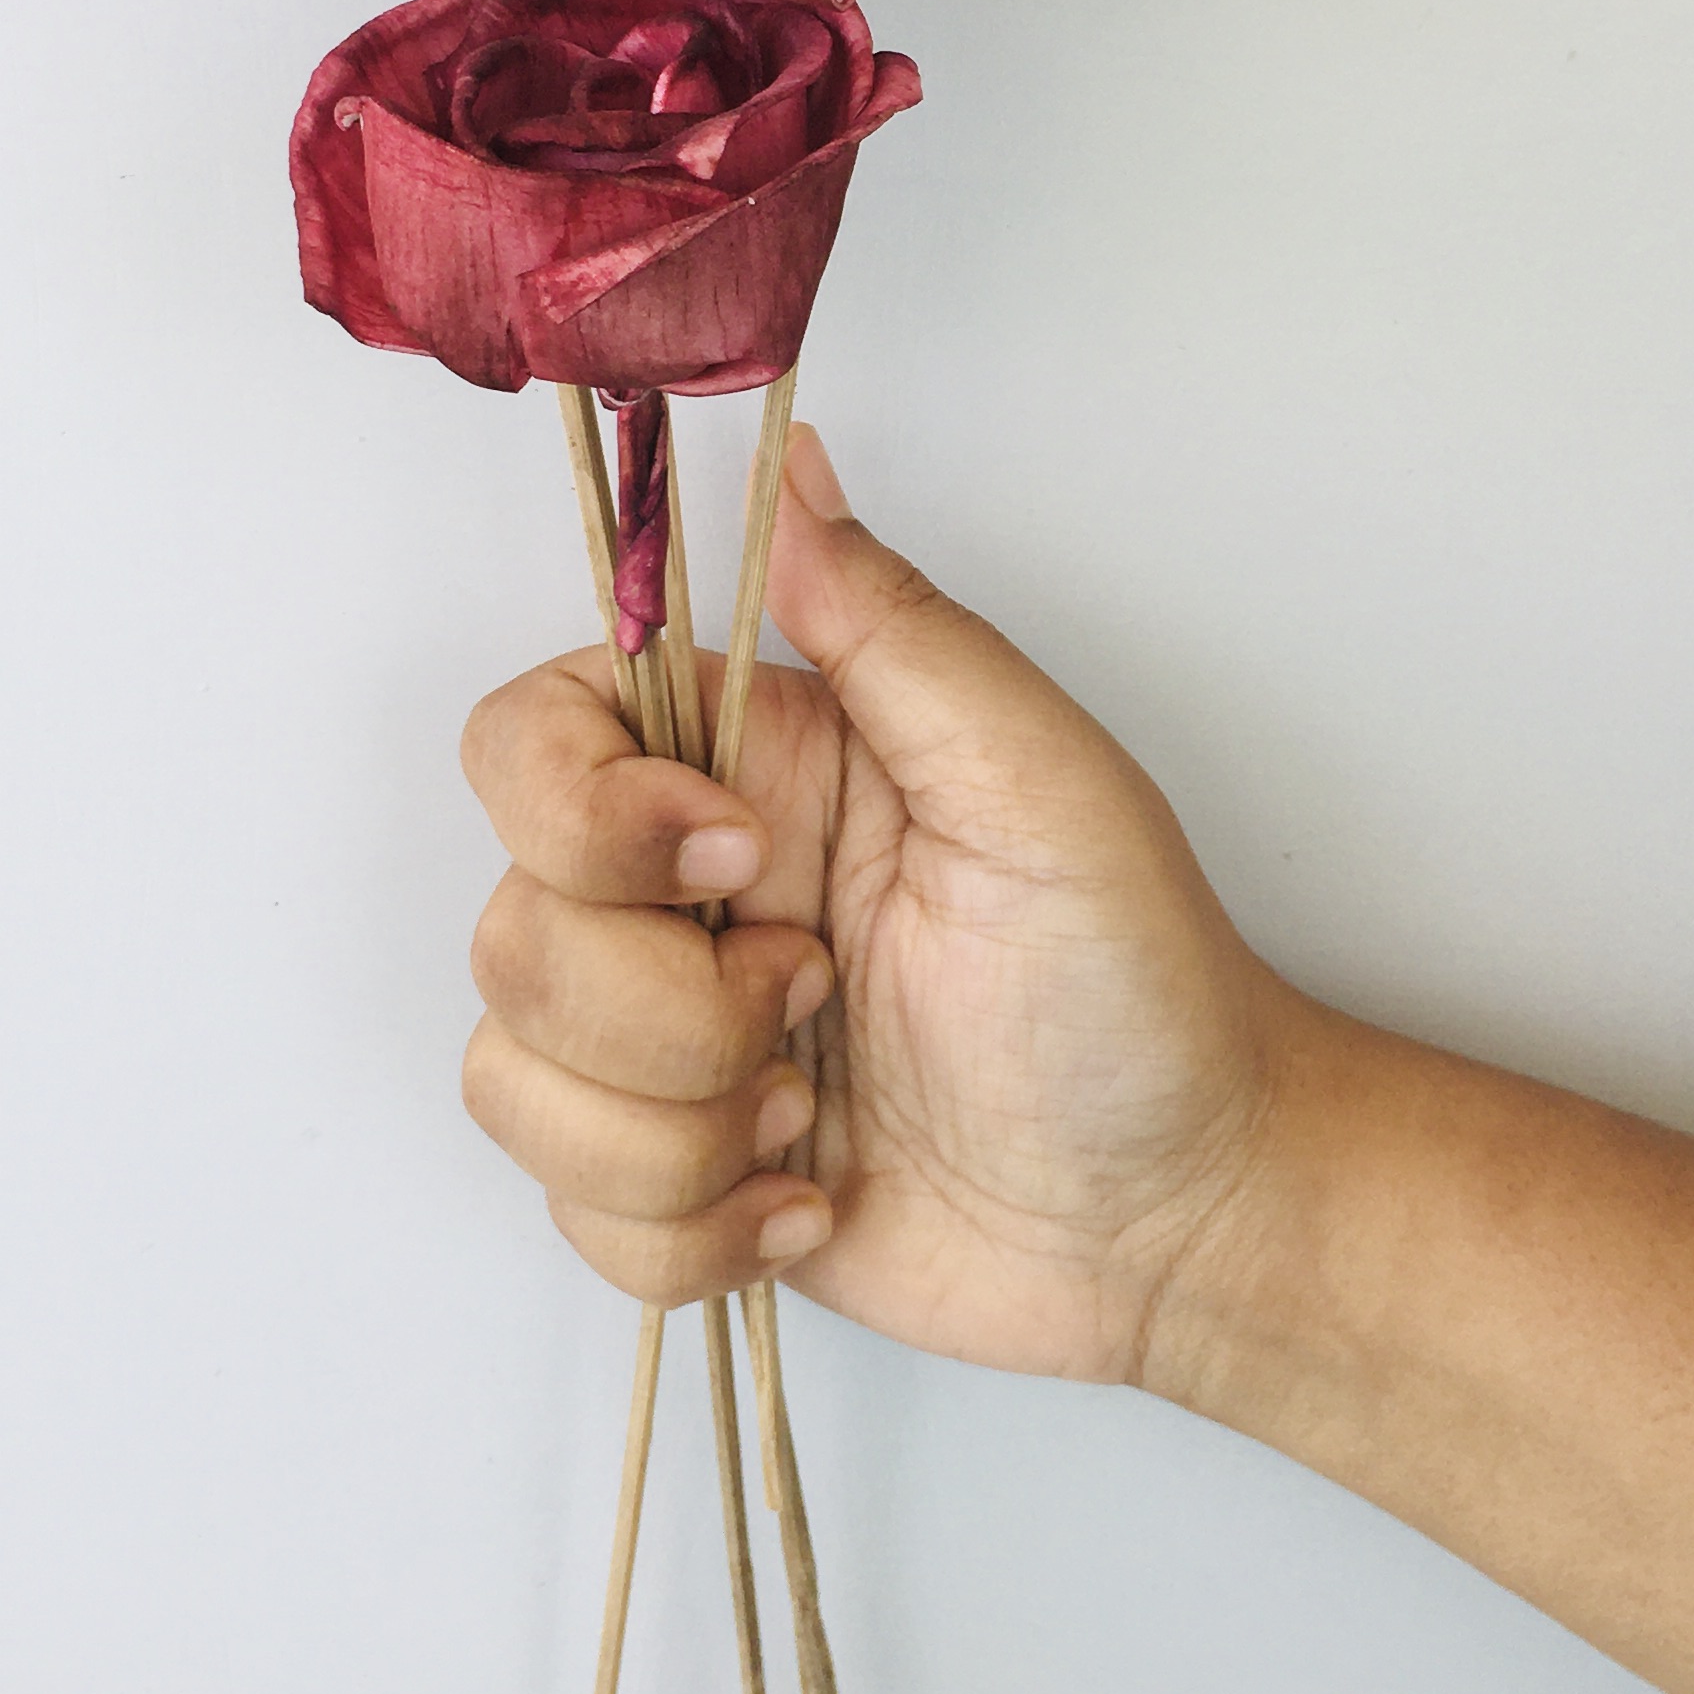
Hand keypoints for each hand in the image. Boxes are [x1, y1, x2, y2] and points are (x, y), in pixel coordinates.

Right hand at [458, 428, 1291, 1382]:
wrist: (1183, 1215)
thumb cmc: (1144, 990)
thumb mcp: (1041, 783)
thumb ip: (895, 627)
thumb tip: (793, 459)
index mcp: (756, 772)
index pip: (530, 740)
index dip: (582, 812)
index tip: (734, 860)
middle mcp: (686, 898)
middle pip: (510, 928)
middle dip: (666, 1008)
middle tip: (824, 1003)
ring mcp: (671, 1045)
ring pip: (513, 1079)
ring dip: (681, 1133)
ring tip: (816, 1121)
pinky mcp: (676, 1179)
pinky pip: (574, 1215)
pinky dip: (697, 1234)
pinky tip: (812, 1202)